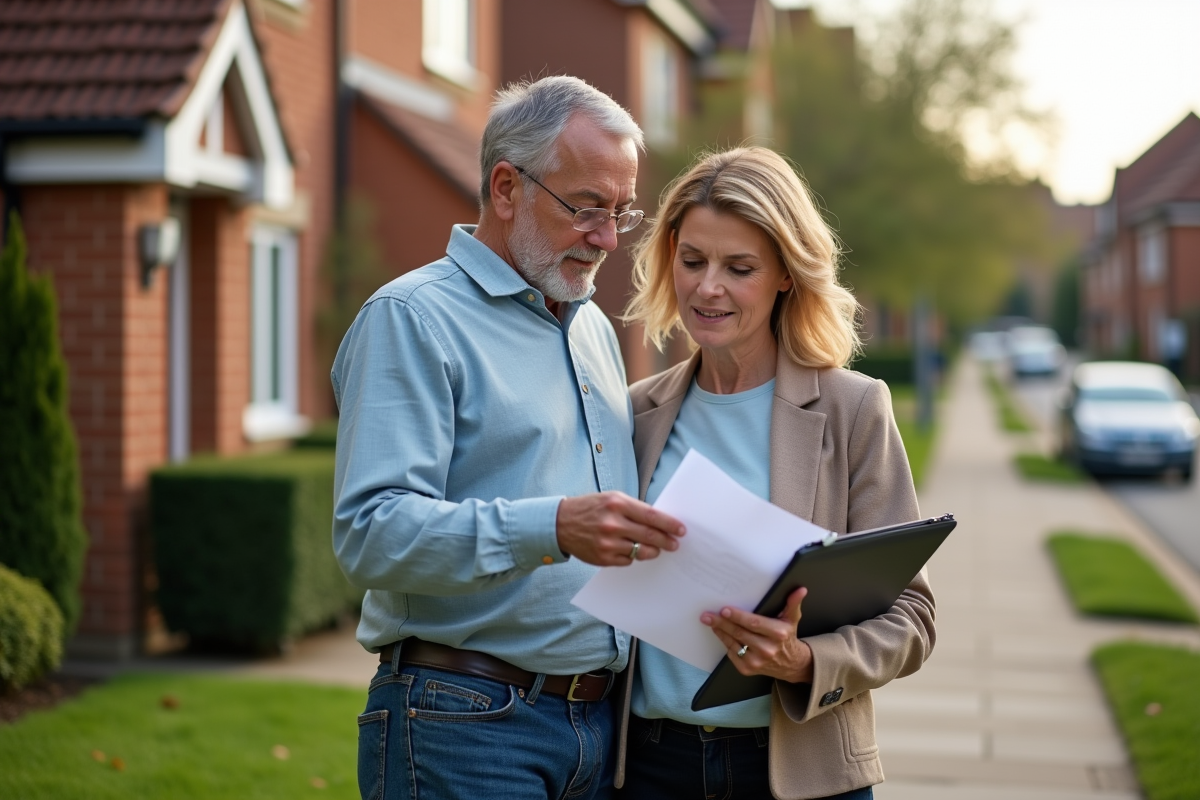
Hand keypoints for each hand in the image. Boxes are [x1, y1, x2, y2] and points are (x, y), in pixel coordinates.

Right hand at [556, 492, 684, 566]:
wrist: (561, 523)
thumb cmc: (591, 508)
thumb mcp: (612, 499)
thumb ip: (634, 508)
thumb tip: (660, 522)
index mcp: (617, 504)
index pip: (652, 516)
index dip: (670, 524)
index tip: (681, 530)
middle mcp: (613, 524)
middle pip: (650, 536)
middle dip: (667, 541)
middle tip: (675, 544)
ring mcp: (607, 543)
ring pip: (641, 551)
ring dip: (653, 551)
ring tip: (656, 549)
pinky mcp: (603, 558)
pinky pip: (628, 560)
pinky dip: (633, 556)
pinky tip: (630, 550)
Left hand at [702, 587, 812, 682]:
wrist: (791, 664)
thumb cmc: (788, 637)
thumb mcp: (792, 619)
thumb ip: (793, 603)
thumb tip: (800, 590)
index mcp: (778, 633)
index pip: (754, 623)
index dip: (738, 617)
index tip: (724, 609)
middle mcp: (768, 648)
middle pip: (740, 633)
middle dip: (722, 623)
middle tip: (707, 615)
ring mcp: (757, 661)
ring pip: (733, 643)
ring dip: (720, 631)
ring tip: (710, 621)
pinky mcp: (748, 669)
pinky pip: (732, 654)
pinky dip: (725, 643)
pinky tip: (721, 633)